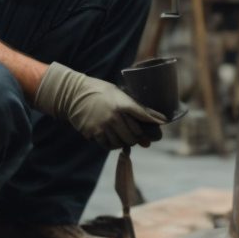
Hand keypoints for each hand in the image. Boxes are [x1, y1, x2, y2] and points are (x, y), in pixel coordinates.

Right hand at [32, 62, 166, 148]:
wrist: (75, 94)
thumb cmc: (100, 92)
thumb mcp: (118, 93)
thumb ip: (131, 106)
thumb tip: (148, 118)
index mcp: (122, 103)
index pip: (143, 114)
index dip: (154, 120)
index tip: (163, 122)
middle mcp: (114, 116)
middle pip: (134, 134)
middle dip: (139, 137)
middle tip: (141, 138)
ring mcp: (104, 125)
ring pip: (122, 142)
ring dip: (126, 142)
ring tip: (126, 138)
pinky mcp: (94, 133)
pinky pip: (108, 145)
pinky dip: (113, 145)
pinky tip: (114, 140)